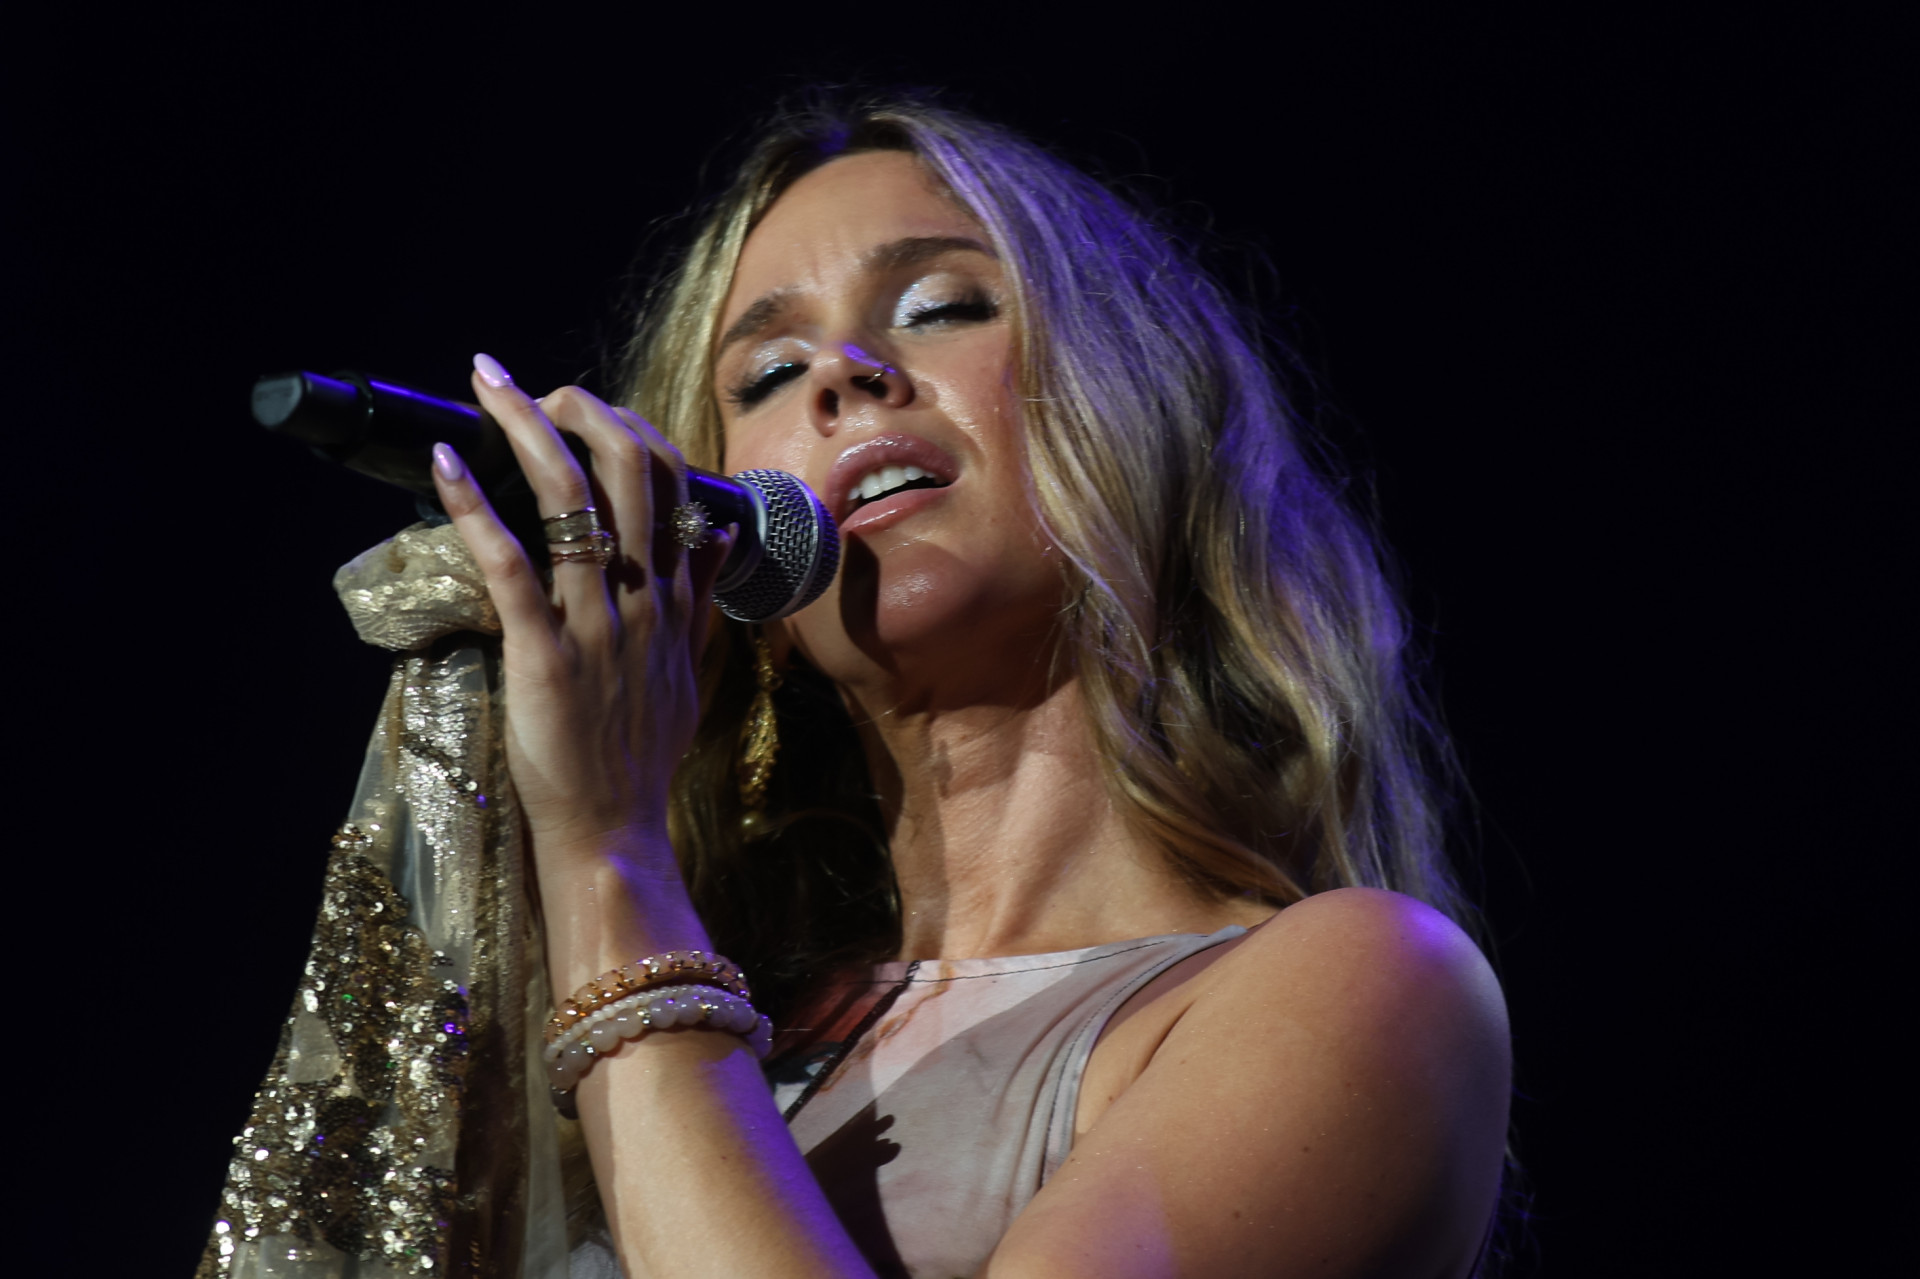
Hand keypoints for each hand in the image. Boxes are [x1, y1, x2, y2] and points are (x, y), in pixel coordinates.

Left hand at [430, 353, 731, 870]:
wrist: (617, 830)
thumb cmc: (641, 755)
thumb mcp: (692, 670)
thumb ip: (703, 600)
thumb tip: (721, 537)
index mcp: (676, 599)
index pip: (676, 485)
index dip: (634, 431)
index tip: (590, 412)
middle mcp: (644, 599)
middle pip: (632, 471)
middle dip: (586, 410)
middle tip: (539, 387)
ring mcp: (597, 624)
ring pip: (572, 501)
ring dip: (526, 430)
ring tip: (492, 386)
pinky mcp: (545, 653)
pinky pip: (509, 564)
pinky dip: (474, 506)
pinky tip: (444, 464)